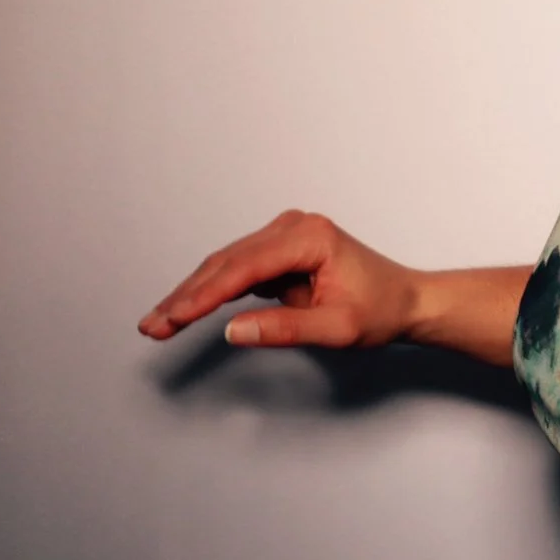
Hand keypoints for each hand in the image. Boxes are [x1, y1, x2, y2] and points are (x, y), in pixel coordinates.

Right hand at [137, 210, 424, 349]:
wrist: (407, 301)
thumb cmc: (382, 310)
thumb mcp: (337, 329)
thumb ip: (285, 329)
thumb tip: (232, 332)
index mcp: (309, 238)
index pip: (243, 268)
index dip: (203, 296)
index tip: (173, 318)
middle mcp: (293, 227)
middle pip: (226, 263)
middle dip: (186, 297)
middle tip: (152, 326)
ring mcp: (285, 235)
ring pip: (225, 265)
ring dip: (192, 294)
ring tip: (159, 323)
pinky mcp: (280, 250)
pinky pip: (237, 270)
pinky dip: (211, 291)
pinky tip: (185, 311)